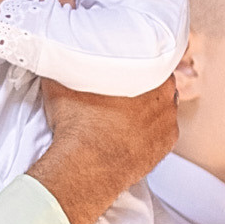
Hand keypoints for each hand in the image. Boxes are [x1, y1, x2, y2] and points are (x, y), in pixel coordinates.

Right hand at [28, 74, 179, 223]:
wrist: (86, 166)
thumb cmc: (78, 124)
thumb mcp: (61, 84)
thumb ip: (66, 66)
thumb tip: (56, 59)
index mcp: (148, 72)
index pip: (152, 57)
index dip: (136, 62)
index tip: (123, 68)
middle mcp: (166, 97)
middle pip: (159, 83)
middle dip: (144, 85)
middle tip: (122, 90)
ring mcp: (168, 124)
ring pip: (162, 109)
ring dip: (149, 110)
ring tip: (124, 115)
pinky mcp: (164, 147)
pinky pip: (160, 134)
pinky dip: (149, 133)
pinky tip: (130, 134)